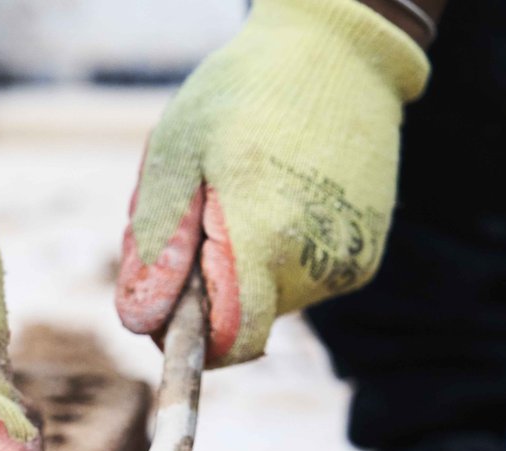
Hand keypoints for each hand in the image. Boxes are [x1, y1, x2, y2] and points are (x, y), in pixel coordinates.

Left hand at [117, 0, 429, 365]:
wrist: (339, 53)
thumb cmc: (242, 94)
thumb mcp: (176, 155)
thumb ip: (156, 245)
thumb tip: (140, 321)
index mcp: (262, 241)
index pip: (227, 341)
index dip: (188, 337)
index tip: (166, 304)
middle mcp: (314, 264)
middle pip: (241, 317)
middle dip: (206, 285)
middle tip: (197, 211)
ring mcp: (347, 261)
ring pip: (270, 299)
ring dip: (241, 265)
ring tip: (237, 193)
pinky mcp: (365, 253)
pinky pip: (304, 278)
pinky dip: (278, 253)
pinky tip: (275, 194)